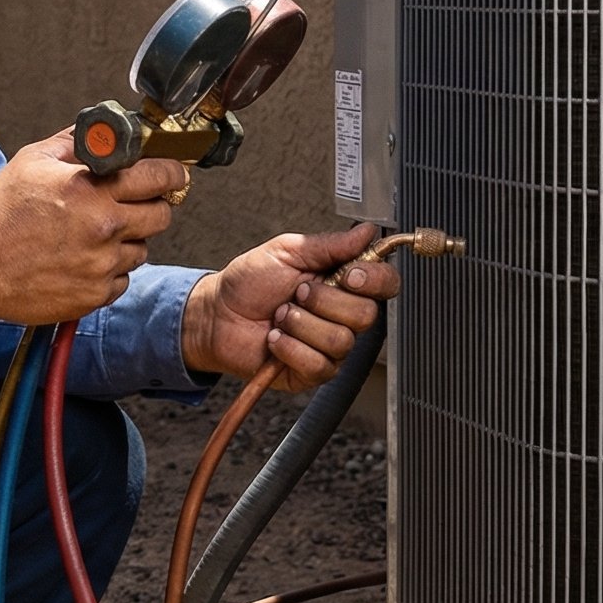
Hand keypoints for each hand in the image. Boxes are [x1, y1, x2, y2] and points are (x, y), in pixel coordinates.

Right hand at [0, 131, 190, 328]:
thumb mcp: (32, 161)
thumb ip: (74, 142)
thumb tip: (103, 132)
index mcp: (92, 191)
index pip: (159, 177)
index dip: (171, 172)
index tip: (172, 173)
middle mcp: (104, 229)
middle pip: (161, 215)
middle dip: (153, 205)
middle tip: (135, 203)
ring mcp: (102, 265)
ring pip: (142, 249)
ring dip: (128, 240)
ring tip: (94, 234)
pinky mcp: (95, 295)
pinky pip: (122, 280)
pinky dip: (110, 270)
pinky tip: (83, 259)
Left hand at [181, 223, 399, 388]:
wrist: (217, 314)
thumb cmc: (249, 282)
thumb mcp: (288, 251)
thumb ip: (331, 244)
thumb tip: (368, 230)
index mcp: (342, 283)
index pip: (385, 284)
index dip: (374, 280)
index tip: (348, 274)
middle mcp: (341, 316)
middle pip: (366, 315)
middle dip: (323, 301)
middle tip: (296, 293)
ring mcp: (329, 347)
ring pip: (340, 340)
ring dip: (301, 324)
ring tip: (280, 316)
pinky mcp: (312, 371)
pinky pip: (318, 364)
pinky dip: (289, 347)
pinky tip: (275, 338)